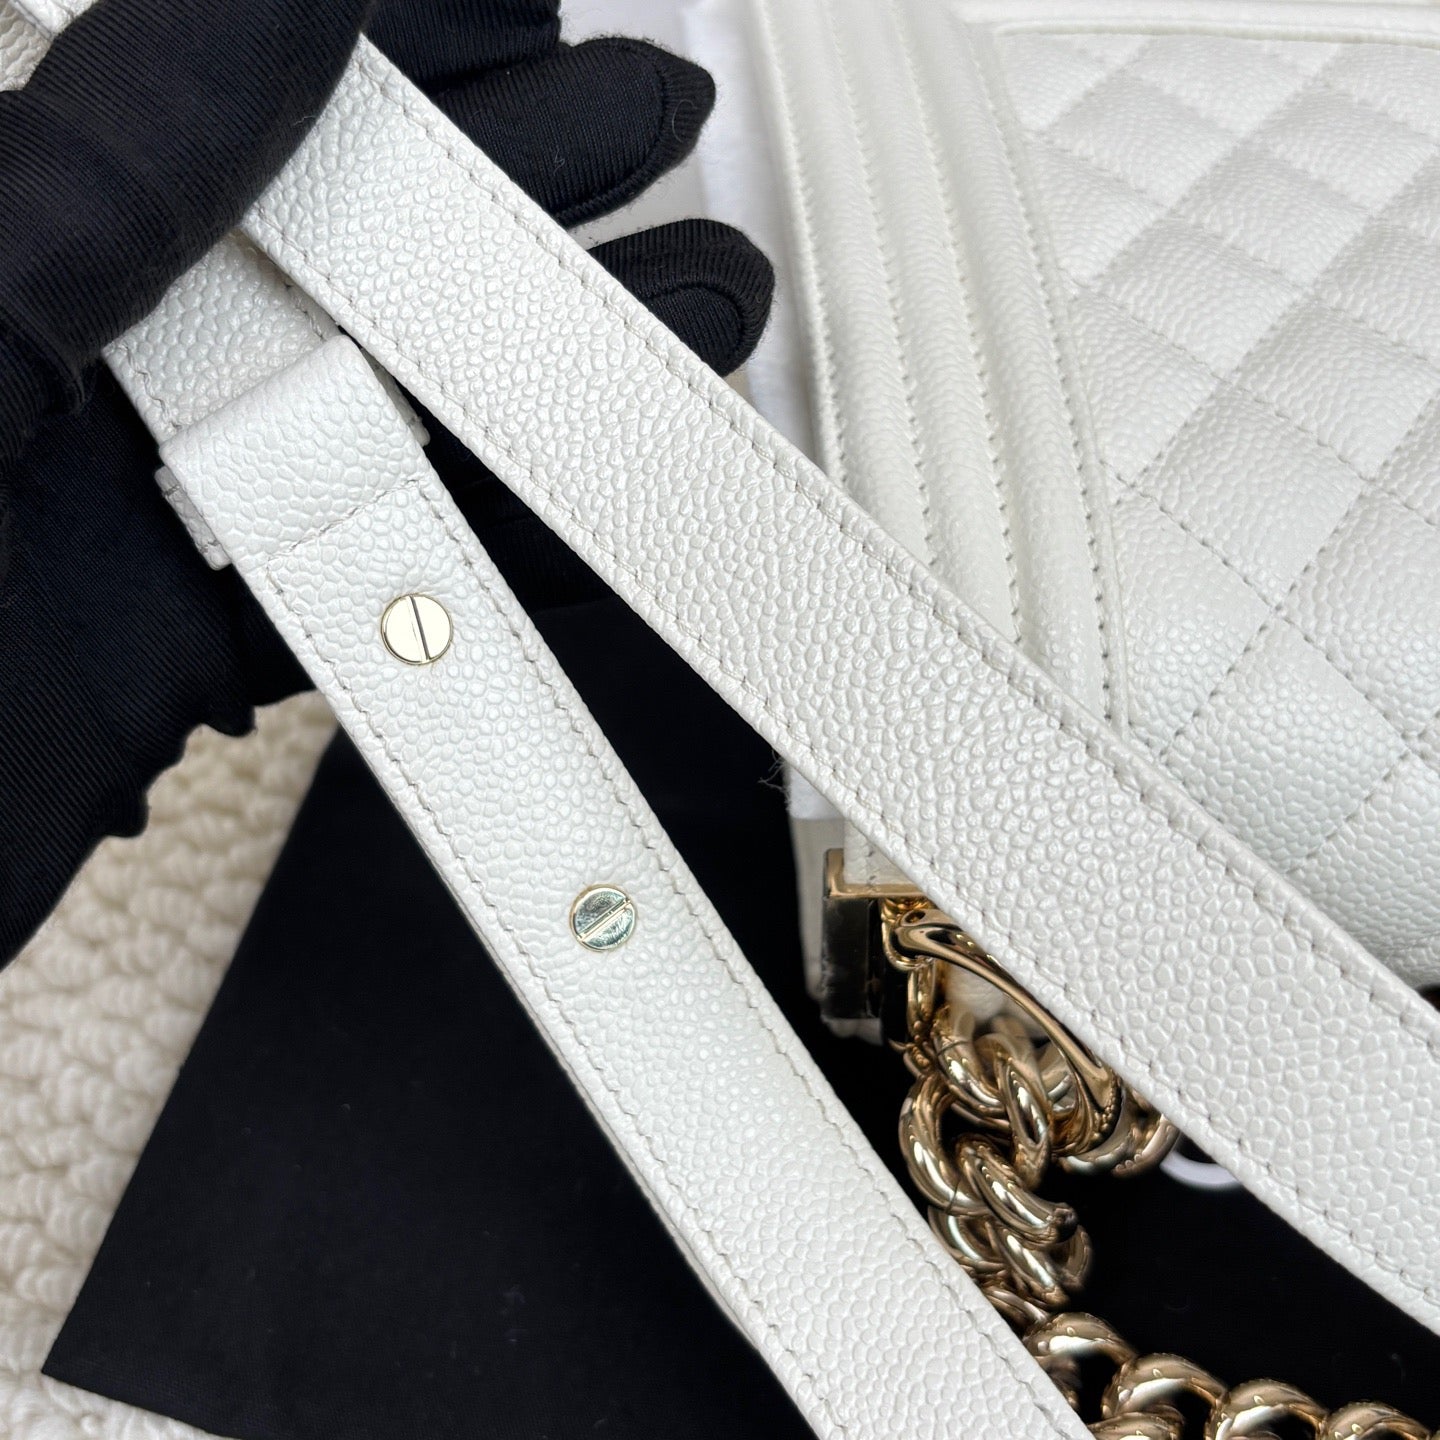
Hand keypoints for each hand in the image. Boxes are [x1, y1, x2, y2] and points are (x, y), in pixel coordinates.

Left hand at [0, 0, 772, 966]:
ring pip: (372, 410)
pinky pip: (358, 574)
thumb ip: (108, 166)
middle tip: (646, 128)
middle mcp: (60, 348)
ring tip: (681, 306)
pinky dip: (483, 549)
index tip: (521, 6)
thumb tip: (284, 6)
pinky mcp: (173, 645)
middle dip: (508, 181)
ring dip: (531, 370)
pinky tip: (578, 505)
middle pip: (329, 234)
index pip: (214, 78)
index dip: (387, 36)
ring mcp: (125, 505)